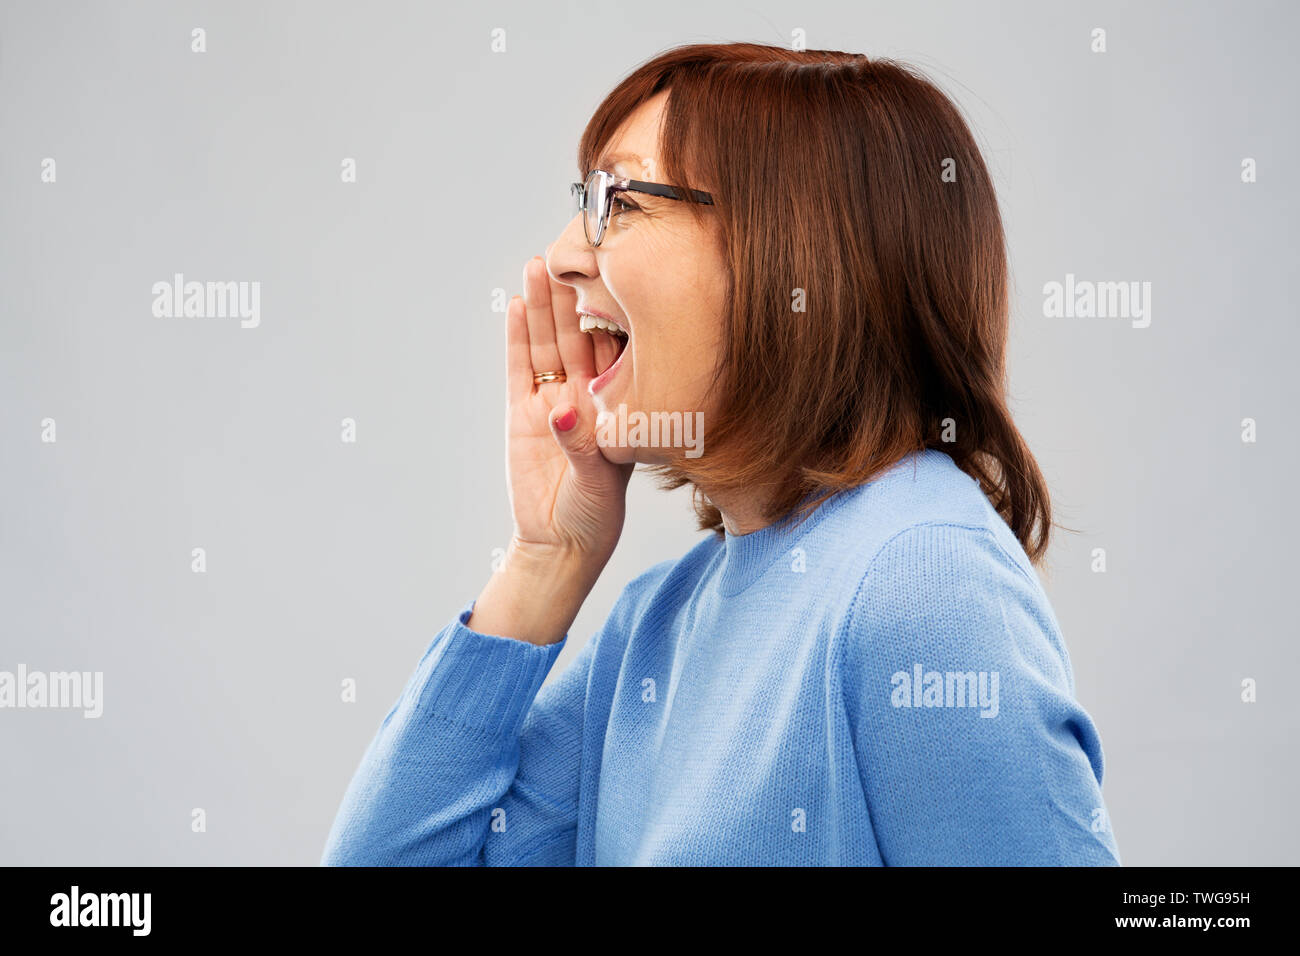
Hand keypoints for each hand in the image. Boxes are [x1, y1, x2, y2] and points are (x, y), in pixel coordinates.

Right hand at [502, 256, 633, 566]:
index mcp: (614, 406)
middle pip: (576, 335)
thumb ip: (582, 446)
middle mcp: (585, 397)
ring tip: (537, 265)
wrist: (559, 545)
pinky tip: (514, 306)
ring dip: (541, 306)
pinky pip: (519, 369)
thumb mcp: (599, 483)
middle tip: (567, 251)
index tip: (610, 272)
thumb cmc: (593, 516)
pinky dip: (516, 339)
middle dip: (571, 294)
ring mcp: (552, 402)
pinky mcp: (522, 414)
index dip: (610, 311)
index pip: (614, 350)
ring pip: (546, 344)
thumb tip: (562, 414)